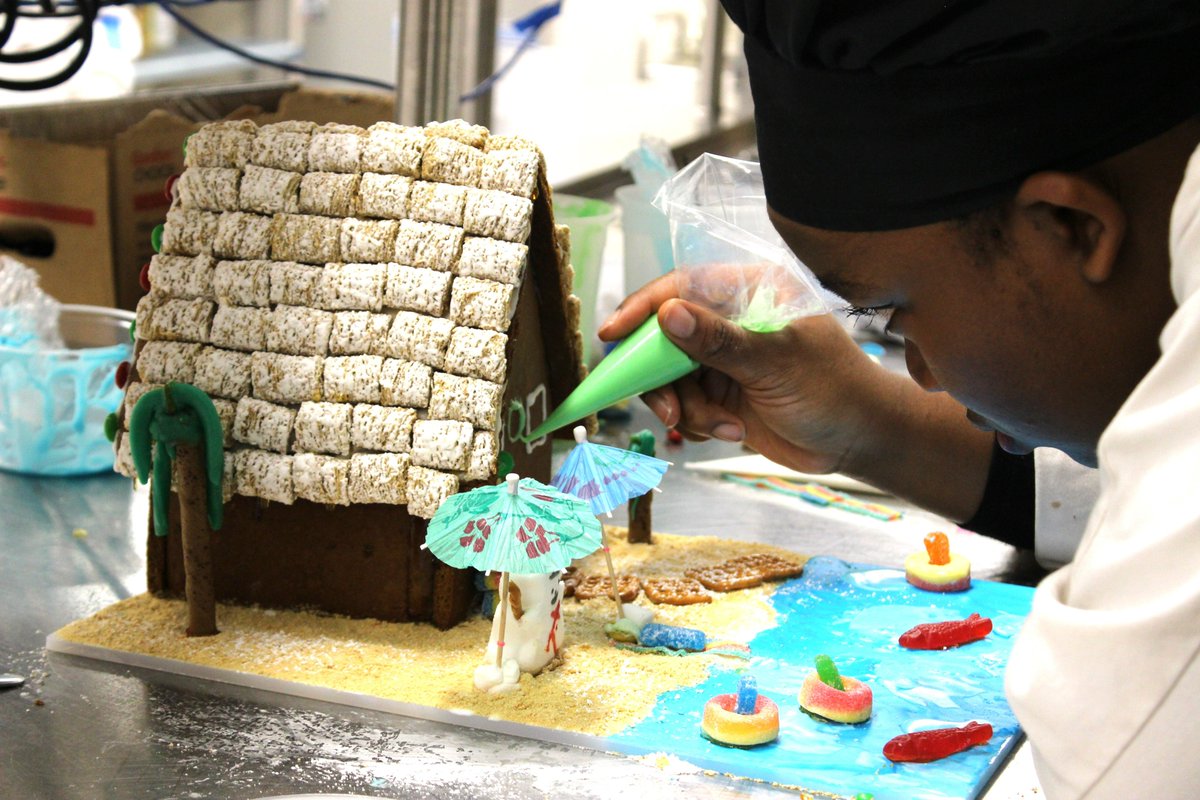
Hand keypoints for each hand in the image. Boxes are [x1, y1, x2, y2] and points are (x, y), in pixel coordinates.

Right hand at [598, 273, 884, 474]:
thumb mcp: (776, 363)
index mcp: (749, 292)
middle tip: (669, 410)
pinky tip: (734, 432)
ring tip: (723, 426)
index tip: (612, 334)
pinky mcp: (721, 394)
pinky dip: (700, 424)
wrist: (859, 441)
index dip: (643, 309)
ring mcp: (724, 359)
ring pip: (670, 379)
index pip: (683, 288)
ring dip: (689, 410)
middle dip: (663, 379)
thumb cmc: (834, 390)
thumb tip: (669, 315)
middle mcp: (731, 321)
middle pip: (665, 338)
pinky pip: (685, 406)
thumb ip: (720, 341)